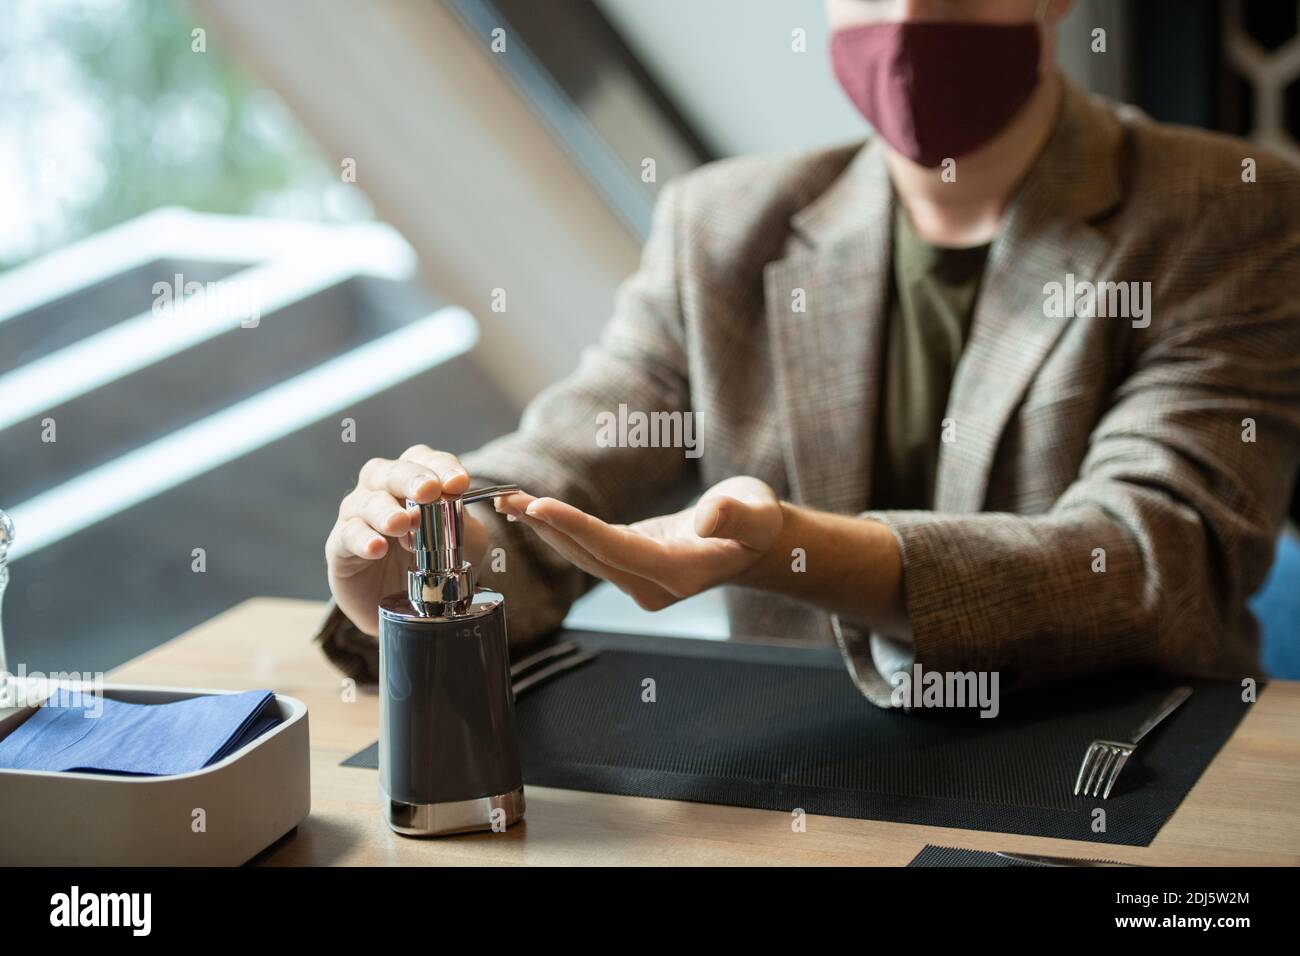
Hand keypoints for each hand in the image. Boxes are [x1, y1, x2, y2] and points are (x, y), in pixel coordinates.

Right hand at [325, 445, 490, 634]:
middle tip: (428, 491)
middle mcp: (383, 489)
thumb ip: (466, 525)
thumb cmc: (437, 560)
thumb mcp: (463, 542)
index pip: (426, 460)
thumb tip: (461, 508)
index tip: (459, 483)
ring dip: (386, 511)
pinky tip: (377, 548)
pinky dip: (362, 540)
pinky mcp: (340, 544)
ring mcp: (358, 514)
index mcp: (415, 480)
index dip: (442, 467)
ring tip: (401, 524)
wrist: (408, 603)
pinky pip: (348, 535)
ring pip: (367, 502)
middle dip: (411, 479)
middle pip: (392, 472)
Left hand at [497, 476, 783, 610]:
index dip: (578, 528)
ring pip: (583, 555)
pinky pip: (588, 550)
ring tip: (509, 502)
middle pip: (591, 555)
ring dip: (546, 529)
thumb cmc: (758, 522)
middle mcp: (652, 585)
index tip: (542, 506)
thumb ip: (734, 515)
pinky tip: (533, 510)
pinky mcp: (629, 569)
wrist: (756, 543)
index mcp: (680, 573)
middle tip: (508, 499)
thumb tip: (707, 519)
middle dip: (549, 527)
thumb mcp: (757, 511)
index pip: (618, 550)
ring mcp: (639, 581)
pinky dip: (560, 529)